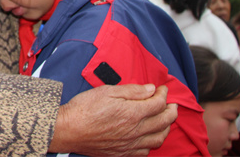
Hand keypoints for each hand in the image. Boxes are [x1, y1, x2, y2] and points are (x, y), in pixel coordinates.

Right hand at [49, 84, 176, 155]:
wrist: (68, 130)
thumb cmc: (84, 108)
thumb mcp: (107, 91)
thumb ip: (132, 90)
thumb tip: (150, 89)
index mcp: (132, 113)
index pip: (158, 103)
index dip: (163, 94)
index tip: (162, 89)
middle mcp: (136, 131)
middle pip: (164, 122)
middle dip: (171, 110)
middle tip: (171, 104)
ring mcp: (130, 144)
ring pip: (159, 139)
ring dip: (166, 128)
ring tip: (165, 120)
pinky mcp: (123, 153)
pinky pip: (146, 152)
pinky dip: (152, 143)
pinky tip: (149, 137)